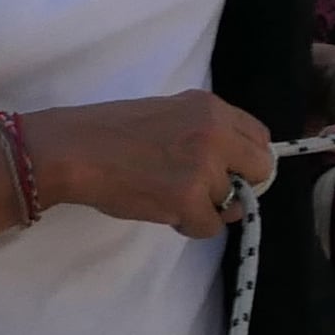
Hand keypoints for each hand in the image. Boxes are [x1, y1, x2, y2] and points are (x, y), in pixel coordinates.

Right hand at [23, 88, 279, 238]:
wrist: (74, 150)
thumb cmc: (109, 130)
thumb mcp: (167, 112)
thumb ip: (202, 129)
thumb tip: (230, 159)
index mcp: (210, 108)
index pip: (259, 137)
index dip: (245, 158)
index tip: (229, 170)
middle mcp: (215, 134)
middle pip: (260, 170)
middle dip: (239, 185)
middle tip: (208, 192)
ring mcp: (204, 168)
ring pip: (234, 204)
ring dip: (207, 208)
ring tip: (173, 199)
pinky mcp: (188, 201)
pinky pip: (210, 227)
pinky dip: (190, 226)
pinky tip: (165, 212)